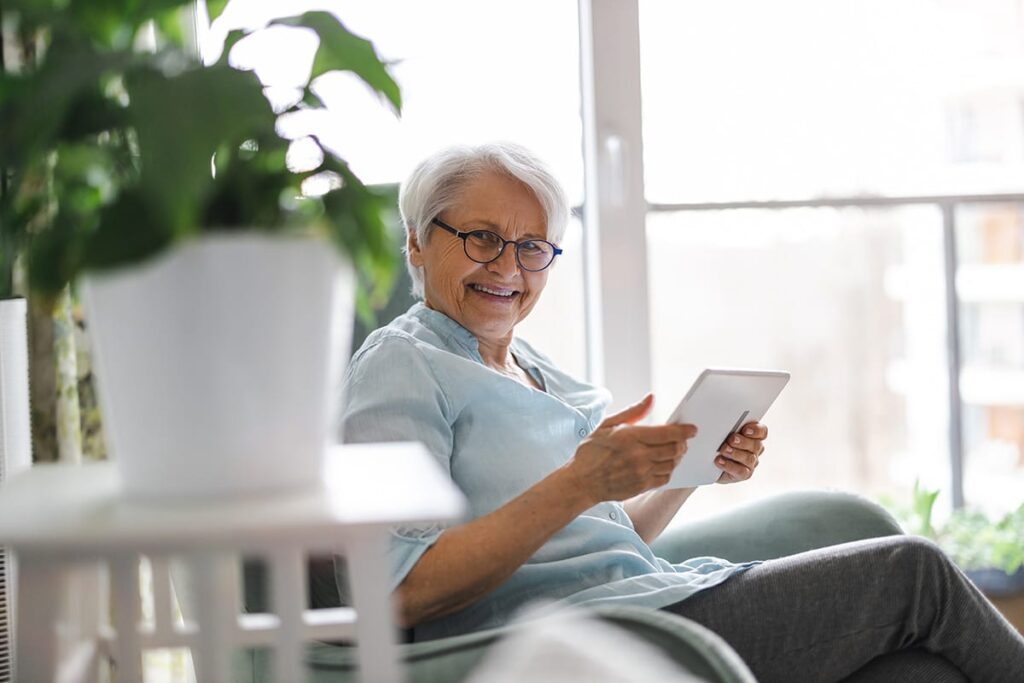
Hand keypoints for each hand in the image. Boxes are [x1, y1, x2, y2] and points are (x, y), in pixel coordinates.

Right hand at [566, 394, 696, 503]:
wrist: (581, 482)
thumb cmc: (592, 451)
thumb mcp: (607, 425)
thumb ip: (633, 412)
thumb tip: (651, 398)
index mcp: (630, 437)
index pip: (668, 433)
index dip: (684, 431)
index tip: (692, 429)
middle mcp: (638, 455)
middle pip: (675, 449)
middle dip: (683, 443)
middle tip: (683, 440)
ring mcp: (641, 472)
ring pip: (672, 463)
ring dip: (677, 456)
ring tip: (675, 451)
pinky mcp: (641, 486)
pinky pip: (665, 478)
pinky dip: (669, 470)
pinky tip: (664, 464)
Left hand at [715, 422, 767, 483]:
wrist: (709, 462)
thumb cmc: (717, 442)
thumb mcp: (720, 432)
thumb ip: (723, 426)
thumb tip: (706, 423)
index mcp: (753, 435)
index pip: (762, 431)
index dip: (756, 430)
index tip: (745, 429)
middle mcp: (754, 449)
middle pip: (756, 445)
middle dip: (743, 442)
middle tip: (731, 439)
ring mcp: (750, 463)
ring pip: (749, 458)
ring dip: (735, 453)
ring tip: (723, 450)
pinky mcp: (744, 474)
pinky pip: (741, 471)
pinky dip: (730, 466)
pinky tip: (719, 461)